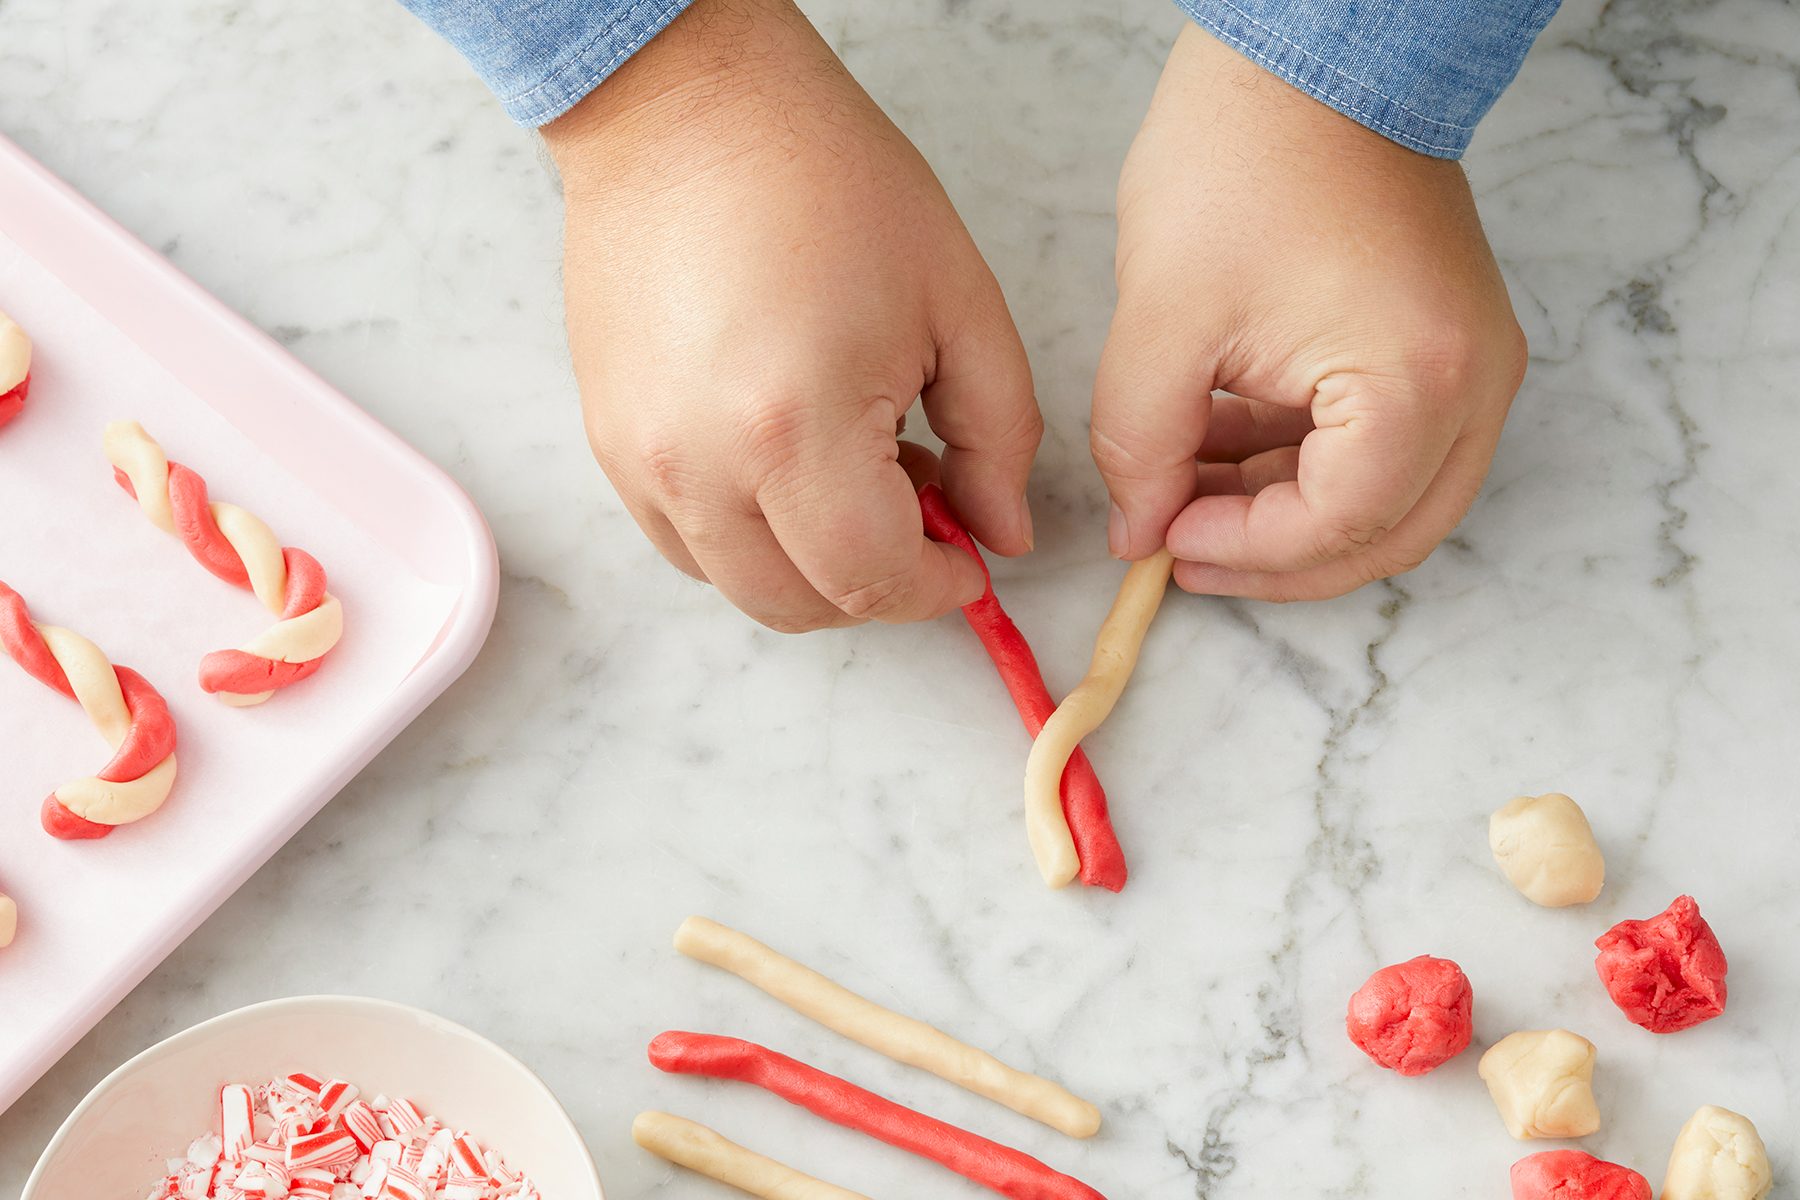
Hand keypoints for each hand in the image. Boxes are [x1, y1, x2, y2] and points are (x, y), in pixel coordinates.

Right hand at [544, 0, 1039, 630]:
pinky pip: (685, 542)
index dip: (939, 586)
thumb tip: (1002, 533)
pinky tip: (788, 463)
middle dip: (879, 584)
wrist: (684, 112)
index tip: (970, 556)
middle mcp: (700, 465)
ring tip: (853, 476)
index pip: (875, 581)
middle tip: (922, 514)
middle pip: (802, 604)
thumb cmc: (825, 181)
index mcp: (795, 429)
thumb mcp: (957, 301)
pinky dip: (749, 536)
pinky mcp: (610, 443)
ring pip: (739, 585)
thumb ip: (998, 436)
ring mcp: (641, 461)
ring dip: (811, 567)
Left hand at [1091, 27, 1526, 600]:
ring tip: (1180, 487)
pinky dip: (1304, 462)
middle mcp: (1474, 386)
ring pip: (1387, 499)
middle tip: (1178, 548)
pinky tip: (1217, 440)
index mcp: (1417, 383)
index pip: (1338, 529)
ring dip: (1285, 512)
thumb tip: (1139, 532)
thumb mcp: (1165, 321)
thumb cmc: (1243, 159)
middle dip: (1275, 559)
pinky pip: (1386, 443)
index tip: (1162, 537)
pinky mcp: (1444, 341)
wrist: (1311, 51)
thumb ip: (1142, 447)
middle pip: (1384, 536)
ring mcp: (1472, 364)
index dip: (1243, 553)